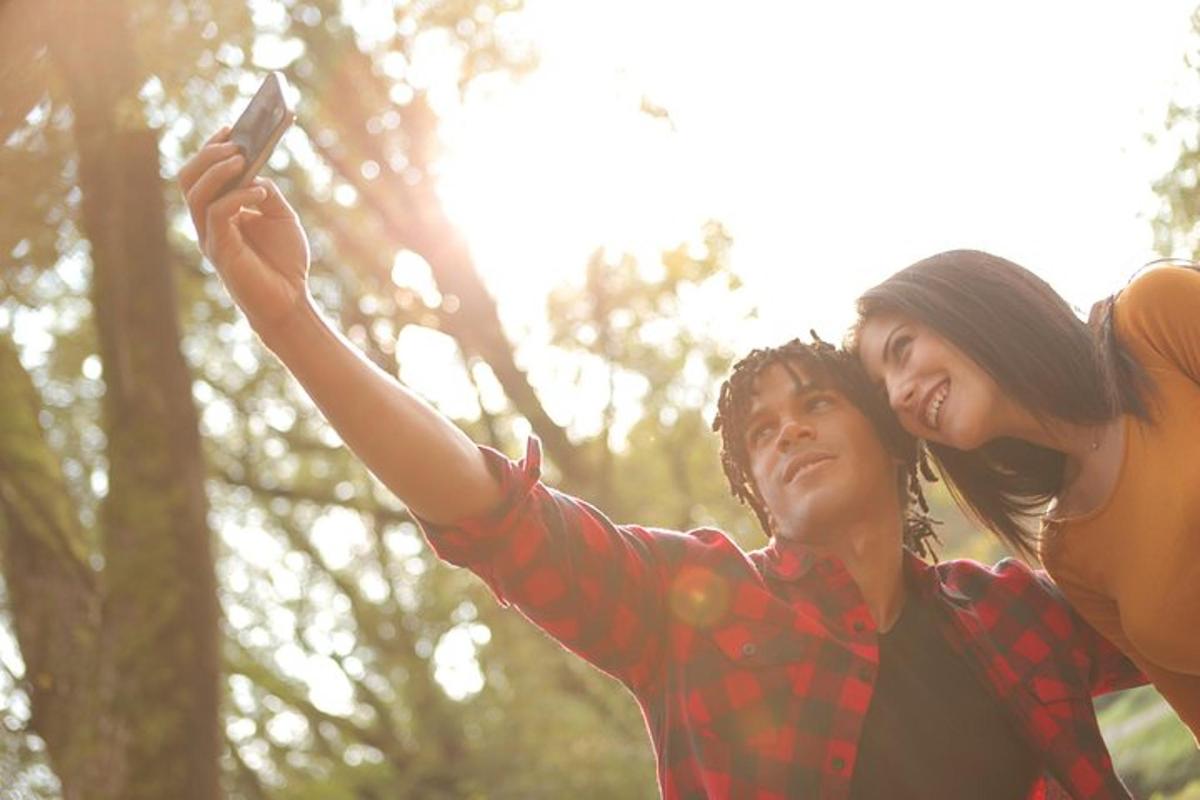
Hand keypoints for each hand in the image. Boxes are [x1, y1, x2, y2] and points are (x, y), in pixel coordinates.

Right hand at [177, 127, 310, 333]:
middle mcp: (208, 222)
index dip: (213, 148)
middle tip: (233, 140)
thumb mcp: (281, 216)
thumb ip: (265, 192)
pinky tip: (259, 192)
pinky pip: (218, 215)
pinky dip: (237, 197)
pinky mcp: (220, 251)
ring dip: (216, 171)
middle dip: (208, 155)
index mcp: (220, 211)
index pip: (204, 173)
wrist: (290, 301)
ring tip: (240, 156)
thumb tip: (253, 172)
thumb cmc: (285, 262)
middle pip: (189, 179)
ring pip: (195, 194)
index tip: (230, 126)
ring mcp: (210, 237)